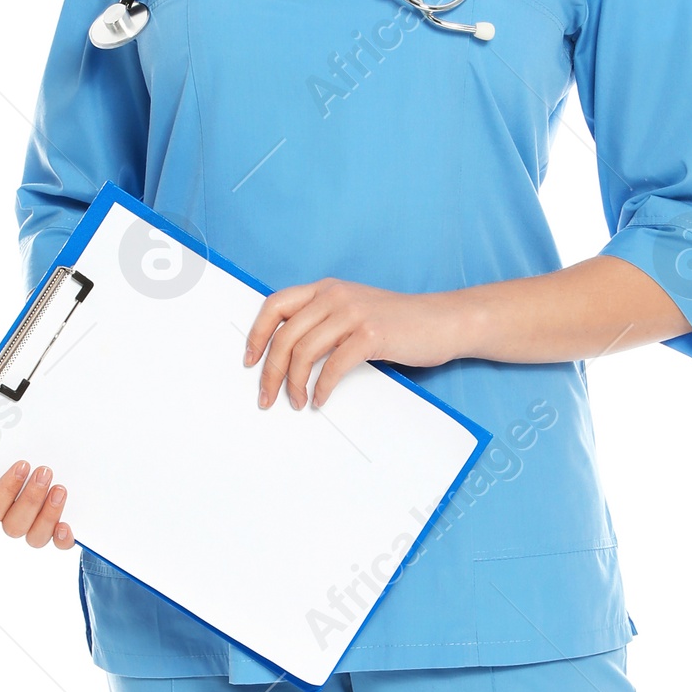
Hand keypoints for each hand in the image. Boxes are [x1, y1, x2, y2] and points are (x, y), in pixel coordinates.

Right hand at [0, 458, 73, 550]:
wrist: (50, 463)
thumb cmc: (15, 461)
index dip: (6, 490)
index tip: (23, 465)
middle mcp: (10, 521)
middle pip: (13, 526)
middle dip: (30, 500)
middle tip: (44, 472)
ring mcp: (34, 529)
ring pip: (34, 538)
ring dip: (47, 515)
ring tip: (60, 489)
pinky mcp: (57, 533)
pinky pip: (59, 546)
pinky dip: (63, 539)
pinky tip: (67, 525)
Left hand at [243, 279, 457, 409]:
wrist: (442, 321)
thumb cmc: (398, 322)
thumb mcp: (353, 311)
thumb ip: (323, 321)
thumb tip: (287, 353)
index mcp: (326, 289)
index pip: (275, 306)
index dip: (256, 335)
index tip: (249, 361)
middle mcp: (335, 296)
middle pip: (285, 335)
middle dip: (271, 371)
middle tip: (267, 397)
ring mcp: (353, 313)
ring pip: (304, 352)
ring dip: (294, 384)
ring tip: (296, 402)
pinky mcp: (371, 334)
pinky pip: (333, 366)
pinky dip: (322, 388)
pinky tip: (320, 399)